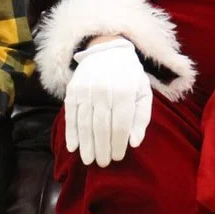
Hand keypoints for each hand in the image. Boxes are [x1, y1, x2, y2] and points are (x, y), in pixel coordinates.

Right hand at [64, 38, 152, 166]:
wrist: (107, 50)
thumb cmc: (129, 76)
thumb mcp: (143, 92)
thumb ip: (141, 118)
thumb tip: (134, 143)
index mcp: (124, 91)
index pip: (120, 125)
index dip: (118, 144)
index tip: (118, 157)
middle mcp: (103, 90)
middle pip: (101, 127)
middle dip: (102, 149)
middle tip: (102, 163)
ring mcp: (85, 90)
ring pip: (84, 123)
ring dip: (86, 145)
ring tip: (89, 160)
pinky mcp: (72, 90)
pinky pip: (71, 115)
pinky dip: (71, 133)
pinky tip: (73, 147)